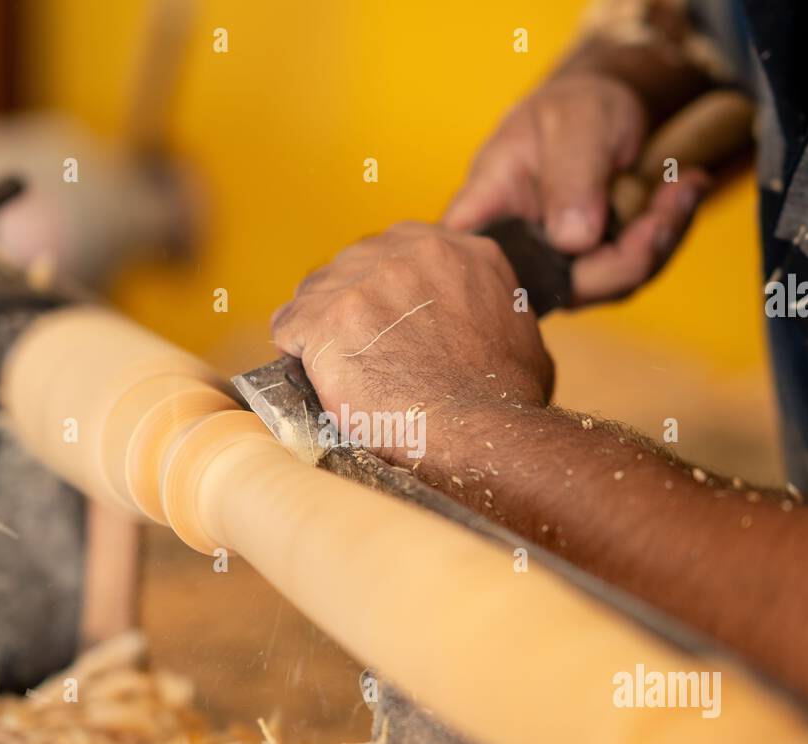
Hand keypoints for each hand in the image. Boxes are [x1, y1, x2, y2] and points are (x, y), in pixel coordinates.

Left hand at [270, 222, 553, 464]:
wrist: (477, 430)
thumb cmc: (503, 398)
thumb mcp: (519, 333)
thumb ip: (488, 309)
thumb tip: (478, 325)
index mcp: (460, 250)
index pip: (401, 252)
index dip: (389, 290)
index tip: (387, 320)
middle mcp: (410, 250)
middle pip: (355, 264)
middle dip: (352, 304)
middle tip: (359, 348)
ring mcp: (364, 278)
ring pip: (317, 291)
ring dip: (320, 327)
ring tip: (333, 367)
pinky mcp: (327, 315)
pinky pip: (289, 324)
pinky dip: (294, 350)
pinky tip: (311, 373)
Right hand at [443, 70, 706, 302]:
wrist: (603, 111)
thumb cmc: (574, 108)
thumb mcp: (575, 121)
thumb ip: (571, 175)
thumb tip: (572, 240)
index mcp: (485, 209)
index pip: (470, 263)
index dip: (499, 284)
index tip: (566, 255)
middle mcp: (515, 250)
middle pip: (556, 289)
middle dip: (623, 258)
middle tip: (668, 206)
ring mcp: (555, 266)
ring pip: (606, 285)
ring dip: (657, 240)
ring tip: (683, 185)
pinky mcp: (594, 270)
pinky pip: (634, 271)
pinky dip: (666, 234)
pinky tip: (685, 189)